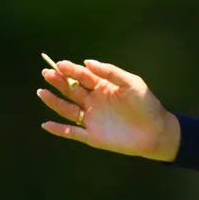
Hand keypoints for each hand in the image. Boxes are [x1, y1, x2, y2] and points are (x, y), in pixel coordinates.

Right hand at [37, 59, 180, 160]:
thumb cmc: (146, 104)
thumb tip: (87, 62)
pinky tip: (46, 124)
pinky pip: (72, 132)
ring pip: (68, 109)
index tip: (59, 64)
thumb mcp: (132, 83)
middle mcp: (94, 101)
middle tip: (47, 73)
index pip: (83, 76)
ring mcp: (92, 119)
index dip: (71, 70)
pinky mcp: (92, 137)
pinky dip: (59, 130)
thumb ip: (110, 73)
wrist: (156, 131)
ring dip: (54, 102)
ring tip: (41, 92)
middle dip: (59, 81)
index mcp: (103, 87)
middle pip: (72, 90)